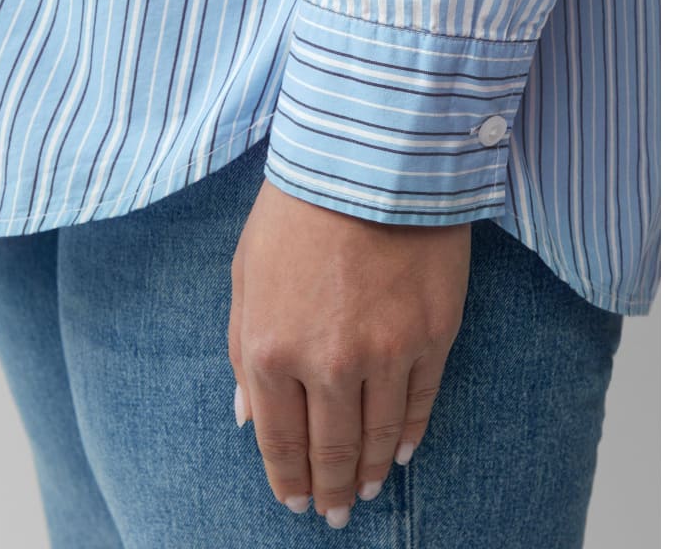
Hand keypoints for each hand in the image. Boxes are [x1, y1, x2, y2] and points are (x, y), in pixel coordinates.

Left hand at [227, 178, 470, 527]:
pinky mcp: (431, 335)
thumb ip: (242, 352)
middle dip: (330, 489)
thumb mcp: (246, 276)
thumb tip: (246, 417)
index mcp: (269, 349)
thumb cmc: (297, 212)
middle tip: (336, 515)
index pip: (278, 439)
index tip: (295, 502)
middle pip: (330, 449)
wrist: (369, 161)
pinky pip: (421, 403)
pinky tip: (403, 452)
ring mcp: (384, 353)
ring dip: (371, 472)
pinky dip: (411, 435)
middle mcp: (325, 364)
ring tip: (367, 493)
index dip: (287, 478)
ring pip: (379, 436)